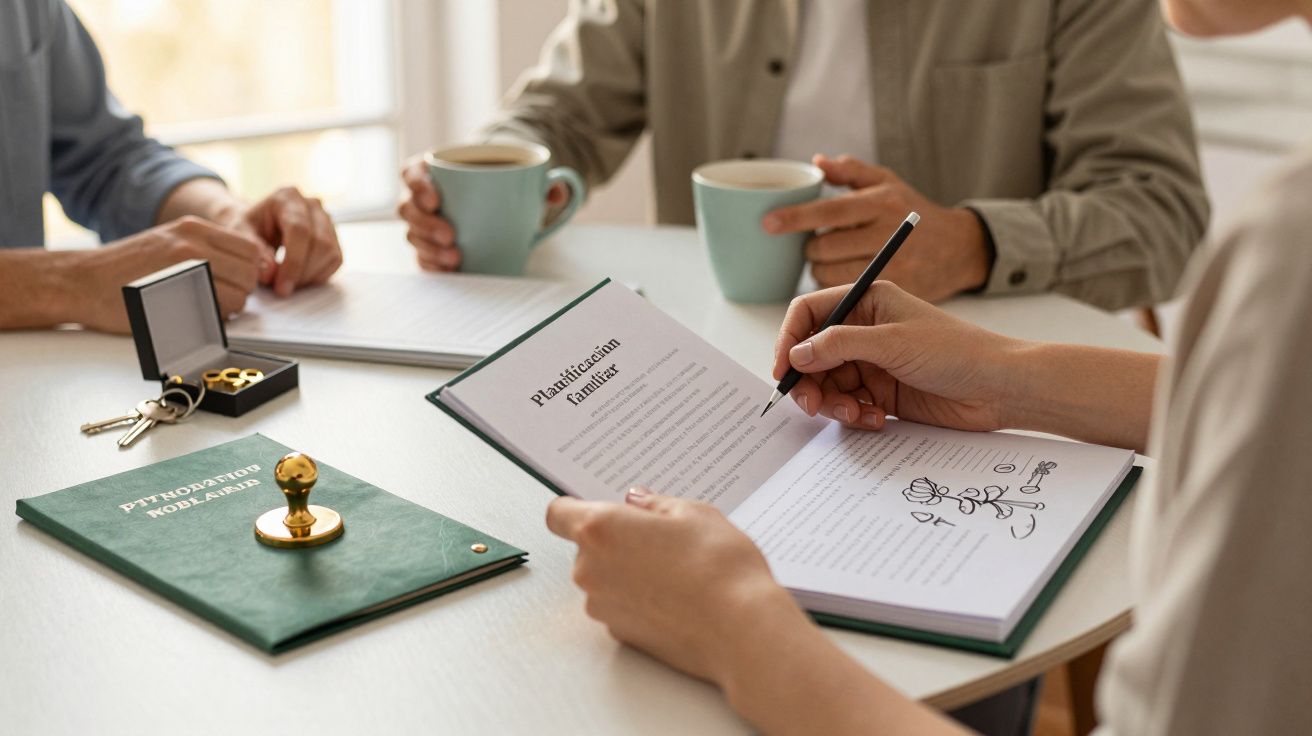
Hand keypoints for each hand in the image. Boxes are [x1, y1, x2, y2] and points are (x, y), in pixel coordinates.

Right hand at [74, 216, 264, 332]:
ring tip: (204, 307)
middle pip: (250, 272)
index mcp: (194, 228)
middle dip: (242, 290)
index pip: (250, 249)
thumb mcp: (166, 242)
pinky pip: (219, 312)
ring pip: (240, 295)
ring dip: (230, 307)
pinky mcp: (179, 293)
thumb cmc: (122, 269)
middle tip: (222, 299)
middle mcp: (194, 242)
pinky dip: (214, 319)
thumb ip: (204, 249)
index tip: (235, 282)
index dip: (247, 270)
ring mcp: (186, 267)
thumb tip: (242, 268)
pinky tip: (192, 315)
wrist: (81, 281)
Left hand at [221, 186, 341, 296]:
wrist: (257, 224)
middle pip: (320, 243)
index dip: (293, 262)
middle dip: (301, 273)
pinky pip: (335, 260)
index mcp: (287, 197)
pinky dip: (319, 275)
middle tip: (282, 289)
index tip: (281, 288)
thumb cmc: (248, 228)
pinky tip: (299, 277)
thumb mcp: (241, 237)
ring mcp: (326, 220)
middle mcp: (312, 205)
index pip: (299, 230)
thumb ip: (255, 253)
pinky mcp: (334, 236)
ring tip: (288, 282)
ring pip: (331, 253)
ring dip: (310, 275)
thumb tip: (271, 274)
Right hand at [398, 153, 568, 271]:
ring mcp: (425, 224)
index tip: (435, 198)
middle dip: (425, 224)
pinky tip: (448, 271)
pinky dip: (432, 266)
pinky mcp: (431, 247)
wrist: (503, 202)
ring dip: (429, 249)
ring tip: (456, 257)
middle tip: (451, 235)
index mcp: (435, 171)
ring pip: (413, 235)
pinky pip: (421, 258)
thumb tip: (556, 191)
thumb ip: (540, 183)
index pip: (411, 172)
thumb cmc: (505, 185)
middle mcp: (423, 197)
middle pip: (408, 208)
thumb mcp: (523, 179)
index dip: (417, 184)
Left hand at [546, 488, 807, 685]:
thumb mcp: (694, 513)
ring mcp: (602, 607)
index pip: (559, 513)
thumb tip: (637, 502)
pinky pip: (619, 606)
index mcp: (601, 529)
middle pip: (586, 547)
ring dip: (627, 571)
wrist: (741, 628)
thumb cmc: (719, 566)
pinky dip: (638, 600)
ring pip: (604, 578)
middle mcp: (590, 569)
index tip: (598, 507)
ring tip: (676, 570)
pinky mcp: (620, 635)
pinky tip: (676, 597)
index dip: (577, 508)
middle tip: (660, 538)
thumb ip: (655, 504)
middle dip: (615, 540)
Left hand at [764, 155, 991, 300]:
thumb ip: (850, 171)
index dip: (795, 218)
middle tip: (818, 245)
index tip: (767, 223)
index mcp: (880, 202)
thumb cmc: (912, 211)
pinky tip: (845, 275)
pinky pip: (846, 293)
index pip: (829, 210)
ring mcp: (891, 265)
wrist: (959, 249)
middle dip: (810, 249)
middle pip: (823, 248)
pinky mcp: (892, 292)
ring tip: (832, 259)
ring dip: (820, 269)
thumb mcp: (887, 182)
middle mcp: (885, 233)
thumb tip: (817, 162)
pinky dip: (836, 286)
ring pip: (830, 274)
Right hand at [773, 281, 1024, 431]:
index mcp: (867, 301)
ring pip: (828, 384)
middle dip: (809, 381)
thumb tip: (796, 354)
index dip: (789, 339)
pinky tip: (876, 419)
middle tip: (813, 405)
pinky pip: (850, 405)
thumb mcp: (892, 342)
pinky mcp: (882, 393)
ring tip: (855, 414)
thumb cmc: (956, 351)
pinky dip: (854, 415)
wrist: (1000, 388)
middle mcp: (865, 330)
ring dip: (833, 403)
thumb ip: (838, 345)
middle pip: (812, 354)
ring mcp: (873, 362)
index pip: (809, 313)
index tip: (783, 370)